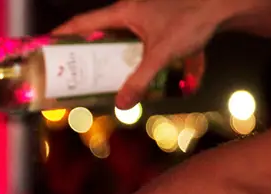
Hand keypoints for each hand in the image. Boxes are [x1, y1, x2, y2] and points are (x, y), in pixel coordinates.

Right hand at [52, 0, 225, 108]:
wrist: (225, 6)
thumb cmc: (192, 21)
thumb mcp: (162, 54)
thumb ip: (141, 80)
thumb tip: (121, 106)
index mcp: (124, 12)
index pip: (83, 23)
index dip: (62, 34)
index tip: (45, 47)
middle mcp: (131, 10)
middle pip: (98, 31)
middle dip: (84, 50)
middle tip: (72, 70)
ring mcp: (146, 15)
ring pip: (119, 36)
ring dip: (109, 54)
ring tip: (100, 75)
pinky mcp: (161, 22)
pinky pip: (139, 40)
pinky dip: (135, 55)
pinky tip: (142, 73)